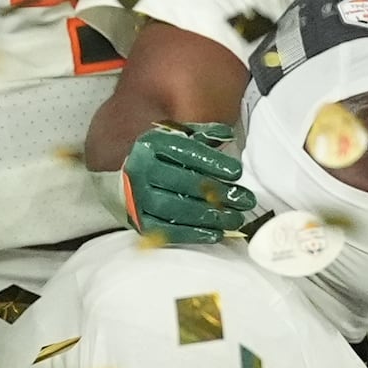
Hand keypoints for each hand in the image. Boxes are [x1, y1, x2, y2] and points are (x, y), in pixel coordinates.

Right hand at [122, 121, 252, 241]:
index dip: (212, 162)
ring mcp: (137, 198)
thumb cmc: (157, 160)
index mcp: (151, 145)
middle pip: (184, 182)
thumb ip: (201, 136)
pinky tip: (215, 234)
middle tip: (244, 200)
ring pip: (177, 208)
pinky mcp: (139, 222)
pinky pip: (168, 230)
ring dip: (209, 215)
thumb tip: (227, 134)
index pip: (184, 152)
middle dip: (218, 192)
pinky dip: (193, 233)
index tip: (236, 172)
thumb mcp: (174, 139)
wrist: (122, 184)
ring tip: (234, 218)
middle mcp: (141, 170)